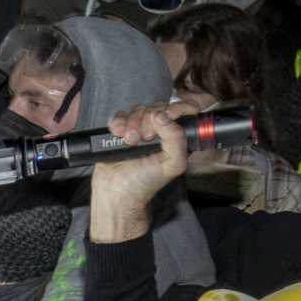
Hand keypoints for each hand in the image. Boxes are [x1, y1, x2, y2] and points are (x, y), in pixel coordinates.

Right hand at [88, 100, 196, 243]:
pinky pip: (119, 115)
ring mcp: (139, 130)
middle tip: (146, 138)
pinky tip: (118, 135)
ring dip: (133, 123)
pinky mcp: (120, 131)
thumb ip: (176, 138)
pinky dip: (118, 123)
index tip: (169, 115)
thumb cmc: (145, 183)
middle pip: (158, 107)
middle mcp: (159, 132)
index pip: (185, 110)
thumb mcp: (173, 164)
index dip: (178, 107)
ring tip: (130, 141)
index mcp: (177, 137)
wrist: (116, 193)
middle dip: (150, 119)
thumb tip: (162, 115)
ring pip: (138, 109)